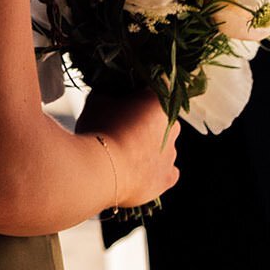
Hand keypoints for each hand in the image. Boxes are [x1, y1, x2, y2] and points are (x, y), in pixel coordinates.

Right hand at [81, 90, 180, 205]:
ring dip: (145, 148)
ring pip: (161, 147)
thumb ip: (107, 93)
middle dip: (141, 123)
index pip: (153, 90)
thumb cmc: (98, 131)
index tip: (119, 102)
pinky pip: (164, 172)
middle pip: (157, 121)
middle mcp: (173, 127)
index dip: (134, 95)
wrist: (100, 170)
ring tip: (120, 155)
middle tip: (116, 130)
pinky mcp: (168, 178)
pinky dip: (152, 171)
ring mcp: (171, 154)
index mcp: (160, 102)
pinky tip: (136, 171)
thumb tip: (108, 93)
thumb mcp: (96, 100)